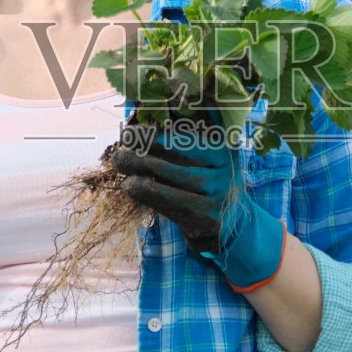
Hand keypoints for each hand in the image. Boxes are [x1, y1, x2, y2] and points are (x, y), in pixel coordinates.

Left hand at [111, 119, 286, 292]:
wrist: (230, 226)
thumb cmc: (204, 186)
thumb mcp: (203, 158)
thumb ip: (180, 140)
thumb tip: (137, 125)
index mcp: (224, 145)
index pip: (190, 132)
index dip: (159, 130)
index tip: (131, 130)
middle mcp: (228, 166)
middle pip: (185, 151)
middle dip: (149, 144)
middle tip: (122, 143)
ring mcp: (221, 193)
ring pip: (181, 176)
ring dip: (145, 167)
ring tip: (120, 161)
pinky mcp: (211, 218)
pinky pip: (177, 203)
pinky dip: (151, 193)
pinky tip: (131, 185)